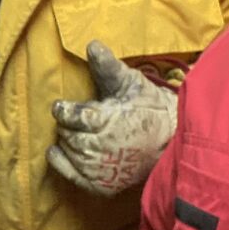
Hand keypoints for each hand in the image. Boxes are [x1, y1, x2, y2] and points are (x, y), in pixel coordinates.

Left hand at [48, 41, 177, 195]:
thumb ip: (108, 67)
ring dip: (67, 142)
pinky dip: (61, 163)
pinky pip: (72, 175)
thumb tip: (92, 44)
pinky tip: (57, 151)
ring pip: (69, 152)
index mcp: (105, 121)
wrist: (172, 141)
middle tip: (74, 120)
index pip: (71, 116)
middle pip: (68, 135)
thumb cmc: (150, 108)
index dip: (64, 110)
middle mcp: (100, 147)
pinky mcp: (102, 185)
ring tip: (74, 132)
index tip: (61, 106)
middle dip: (69, 125)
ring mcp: (101, 169)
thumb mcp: (130, 83)